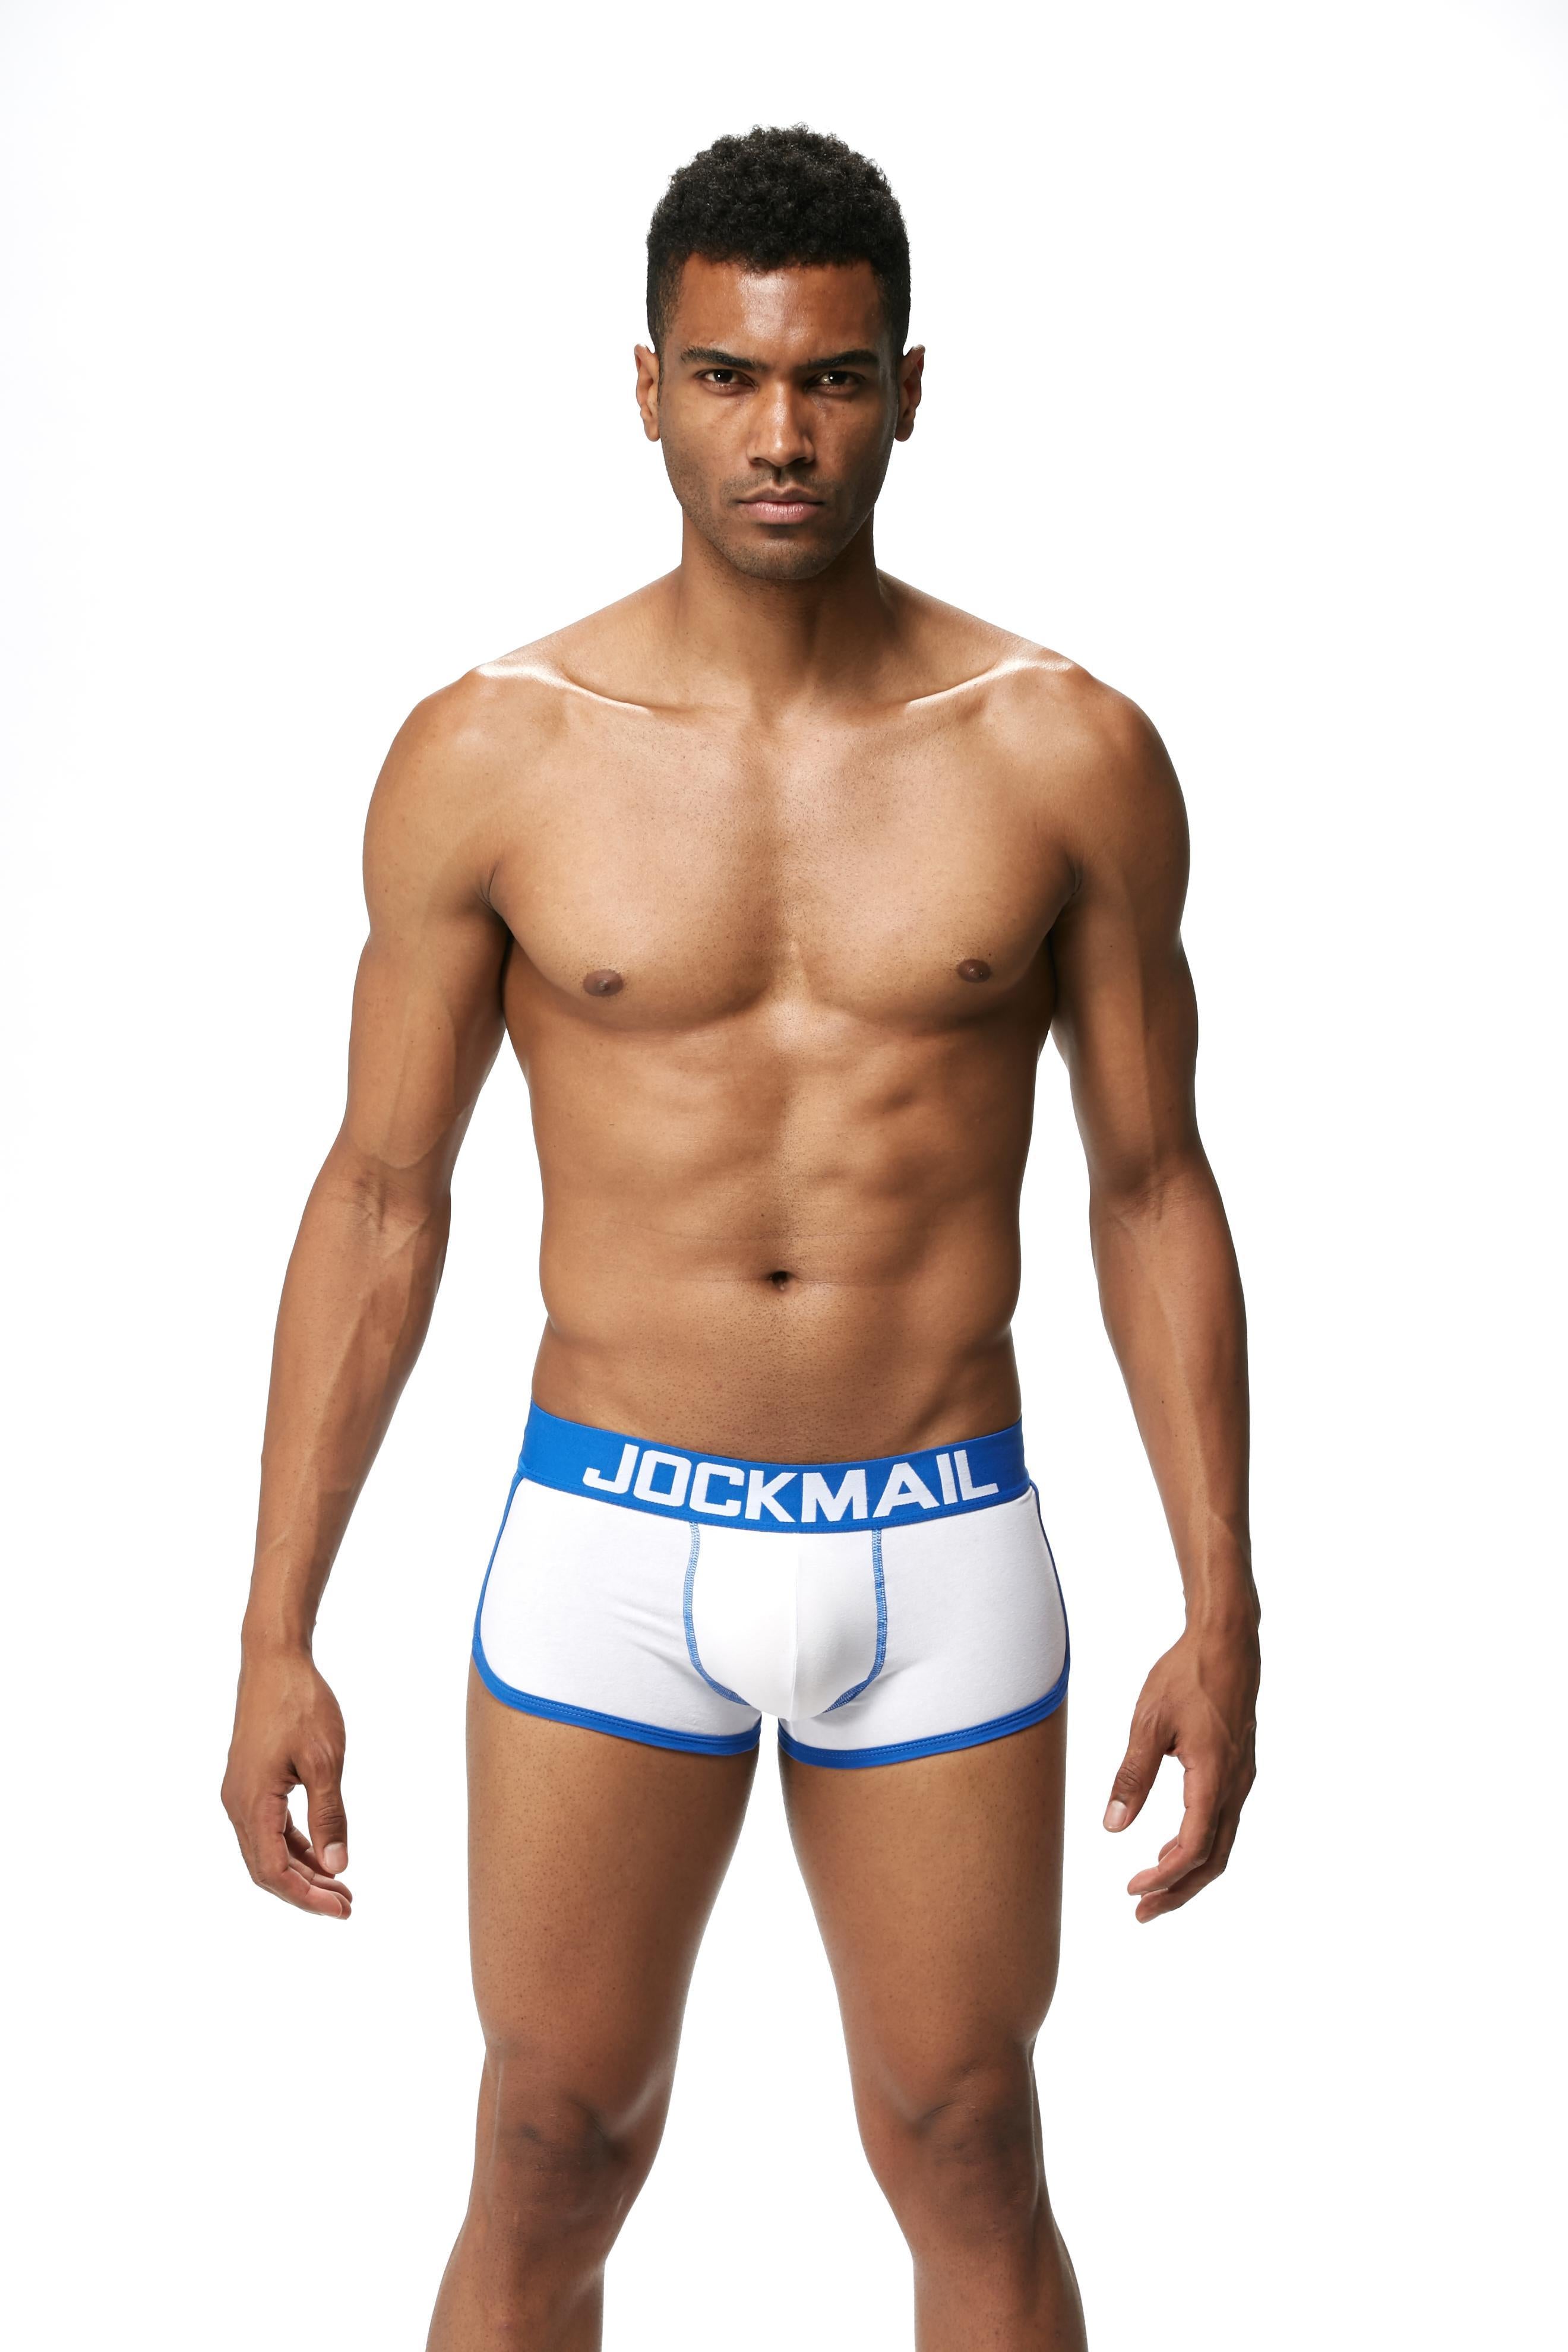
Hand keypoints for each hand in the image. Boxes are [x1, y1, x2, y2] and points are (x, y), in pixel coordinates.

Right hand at [222, 1646, 352, 1918]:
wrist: (274, 1660)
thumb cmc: (300, 1704)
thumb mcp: (326, 1761)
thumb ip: (330, 1816)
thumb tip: (337, 1866)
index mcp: (252, 1803)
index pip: (274, 1871)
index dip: (307, 1897)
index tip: (342, 1908)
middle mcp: (238, 1804)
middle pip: (267, 1868)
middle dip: (306, 1891)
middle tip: (347, 1905)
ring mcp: (241, 1793)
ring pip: (268, 1850)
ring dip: (303, 1871)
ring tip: (341, 1886)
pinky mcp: (250, 1782)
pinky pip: (269, 1827)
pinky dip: (295, 1845)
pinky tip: (322, 1854)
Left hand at [1103, 1621, 1258, 1921]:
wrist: (1228, 1641)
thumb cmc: (1187, 1674)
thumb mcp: (1148, 1722)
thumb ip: (1132, 1776)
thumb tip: (1113, 1827)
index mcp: (1213, 1776)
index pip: (1192, 1847)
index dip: (1163, 1876)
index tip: (1132, 1889)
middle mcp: (1235, 1784)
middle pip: (1213, 1859)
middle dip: (1178, 1891)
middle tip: (1142, 1912)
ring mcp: (1242, 1777)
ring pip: (1221, 1842)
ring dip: (1189, 1871)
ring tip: (1153, 1887)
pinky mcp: (1239, 1768)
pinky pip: (1223, 1820)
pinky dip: (1200, 1843)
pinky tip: (1172, 1843)